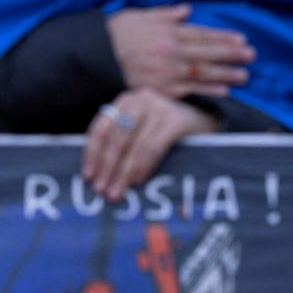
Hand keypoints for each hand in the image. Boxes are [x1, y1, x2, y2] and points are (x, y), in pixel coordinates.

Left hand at [82, 87, 217, 200]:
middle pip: (116, 137)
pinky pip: (153, 148)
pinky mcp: (176, 120)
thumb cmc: (165, 130)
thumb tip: (97, 175)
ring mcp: (160, 108)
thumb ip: (121, 142)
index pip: (102, 127)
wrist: (205, 120)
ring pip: (135, 145)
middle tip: (101, 190)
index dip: (93, 153)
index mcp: (125, 101)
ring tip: (117, 193)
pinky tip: (138, 181)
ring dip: (124, 173)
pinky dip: (143, 167)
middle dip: (107, 167)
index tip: (88, 176)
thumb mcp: (141, 128)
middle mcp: (140, 99)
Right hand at [106, 4, 254, 98]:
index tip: (240, 39)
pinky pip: (188, 90)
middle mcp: (172, 50)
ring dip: (226, 73)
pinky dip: (207, 90)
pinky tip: (224, 92)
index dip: (223, 37)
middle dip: (232, 54)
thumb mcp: (139, 15)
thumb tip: (186, 10)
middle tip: (251, 55)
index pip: (202, 34)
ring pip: (203, 72)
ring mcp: (167, 71)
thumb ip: (165, 14)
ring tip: (244, 75)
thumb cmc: (114, 34)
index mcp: (168, 31)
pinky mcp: (160, 89)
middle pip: (208, 52)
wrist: (92, 58)